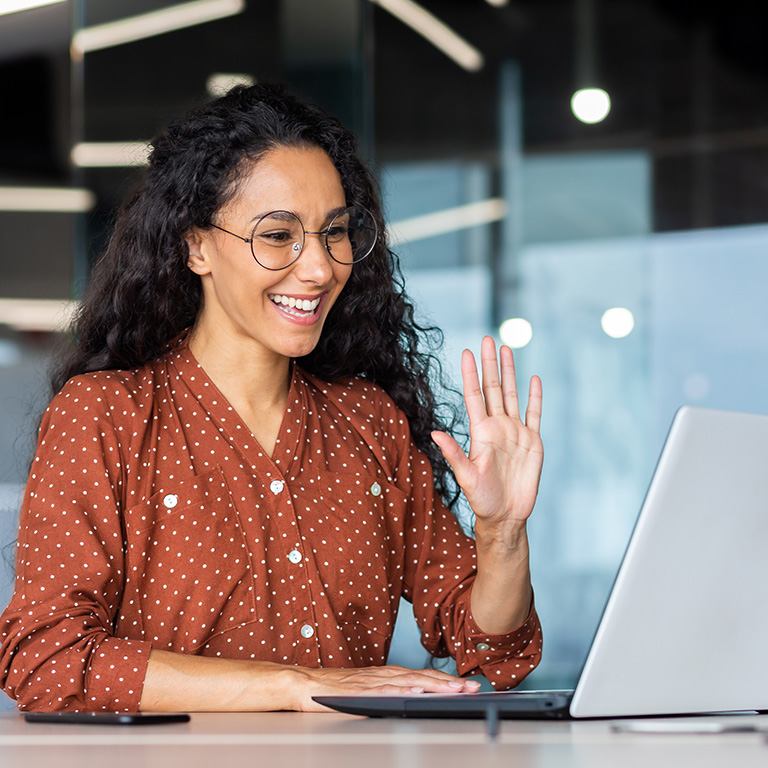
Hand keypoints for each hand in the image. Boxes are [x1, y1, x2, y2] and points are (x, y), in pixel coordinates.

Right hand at [293, 665, 480, 711]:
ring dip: (432, 686)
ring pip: (407, 682)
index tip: (466, 685)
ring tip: (453, 690)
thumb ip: (387, 690)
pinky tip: (415, 694)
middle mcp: (381, 674)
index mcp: (384, 674)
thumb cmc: (332, 688)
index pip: (421, 675)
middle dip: (447, 683)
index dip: (445, 680)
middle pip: (420, 677)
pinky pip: (382, 691)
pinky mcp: (357, 691)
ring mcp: (370, 682)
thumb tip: (414, 697)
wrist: (301, 683)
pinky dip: (400, 692)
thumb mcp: (365, 688)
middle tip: (471, 687)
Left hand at [432, 336, 542, 533]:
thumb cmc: (482, 499)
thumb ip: (454, 454)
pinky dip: (535, 397)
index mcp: (480, 432)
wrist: (506, 515)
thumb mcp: (466, 477)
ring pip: (512, 395)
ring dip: (510, 372)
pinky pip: (534, 414)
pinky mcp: (533, 441)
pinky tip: (534, 379)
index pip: (474, 396)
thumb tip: (434, 433)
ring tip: (506, 349)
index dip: (471, 374)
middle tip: (487, 339)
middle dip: (490, 364)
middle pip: (493, 388)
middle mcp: (497, 427)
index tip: (466, 352)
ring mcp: (515, 432)